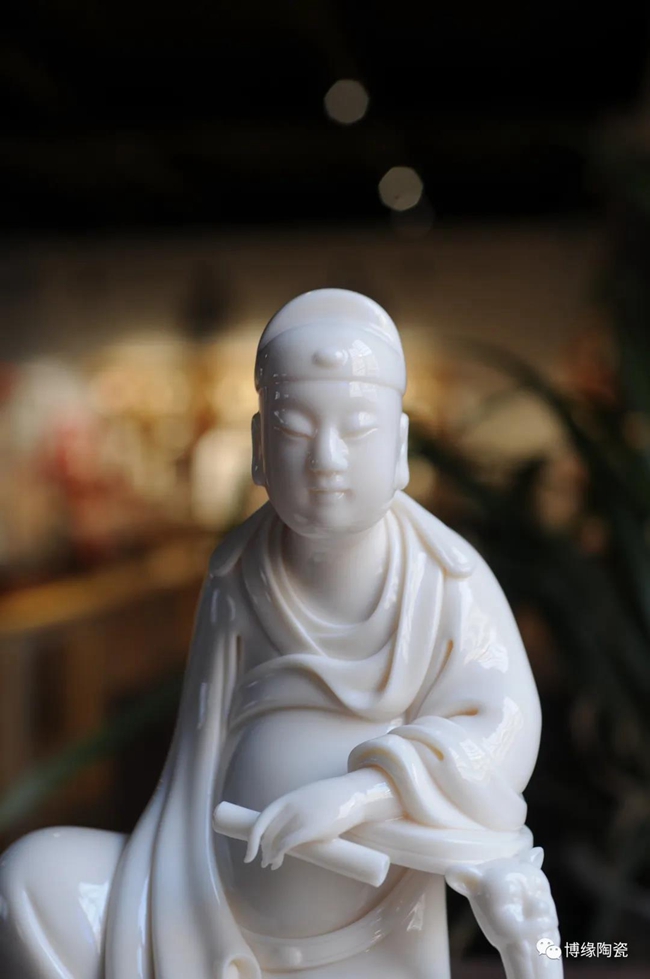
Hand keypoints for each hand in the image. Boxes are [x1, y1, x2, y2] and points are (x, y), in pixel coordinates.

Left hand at [244, 768, 400, 869]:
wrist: (351, 796)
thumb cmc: (330, 800)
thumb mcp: (305, 800)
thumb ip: (293, 813)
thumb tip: (283, 832)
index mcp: (286, 799)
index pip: (261, 820)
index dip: (252, 838)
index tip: (249, 853)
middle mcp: (289, 807)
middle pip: (267, 833)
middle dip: (261, 850)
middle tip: (263, 862)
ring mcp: (299, 817)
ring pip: (275, 840)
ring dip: (269, 856)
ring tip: (271, 864)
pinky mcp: (310, 828)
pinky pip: (287, 844)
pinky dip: (278, 855)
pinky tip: (277, 862)